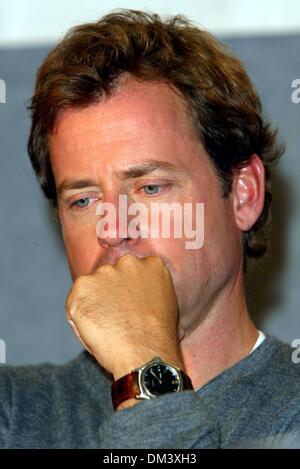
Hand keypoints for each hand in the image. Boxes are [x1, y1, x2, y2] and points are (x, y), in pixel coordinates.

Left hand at [66, 254, 183, 381]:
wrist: (145, 353)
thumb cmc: (158, 337)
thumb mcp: (166, 305)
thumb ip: (148, 290)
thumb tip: (138, 295)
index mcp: (152, 265)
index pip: (133, 272)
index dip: (128, 292)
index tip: (129, 308)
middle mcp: (128, 262)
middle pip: (112, 275)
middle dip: (110, 293)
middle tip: (117, 319)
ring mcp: (105, 273)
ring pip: (93, 287)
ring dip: (95, 304)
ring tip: (107, 328)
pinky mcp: (83, 286)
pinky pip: (76, 301)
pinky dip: (80, 315)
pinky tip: (96, 330)